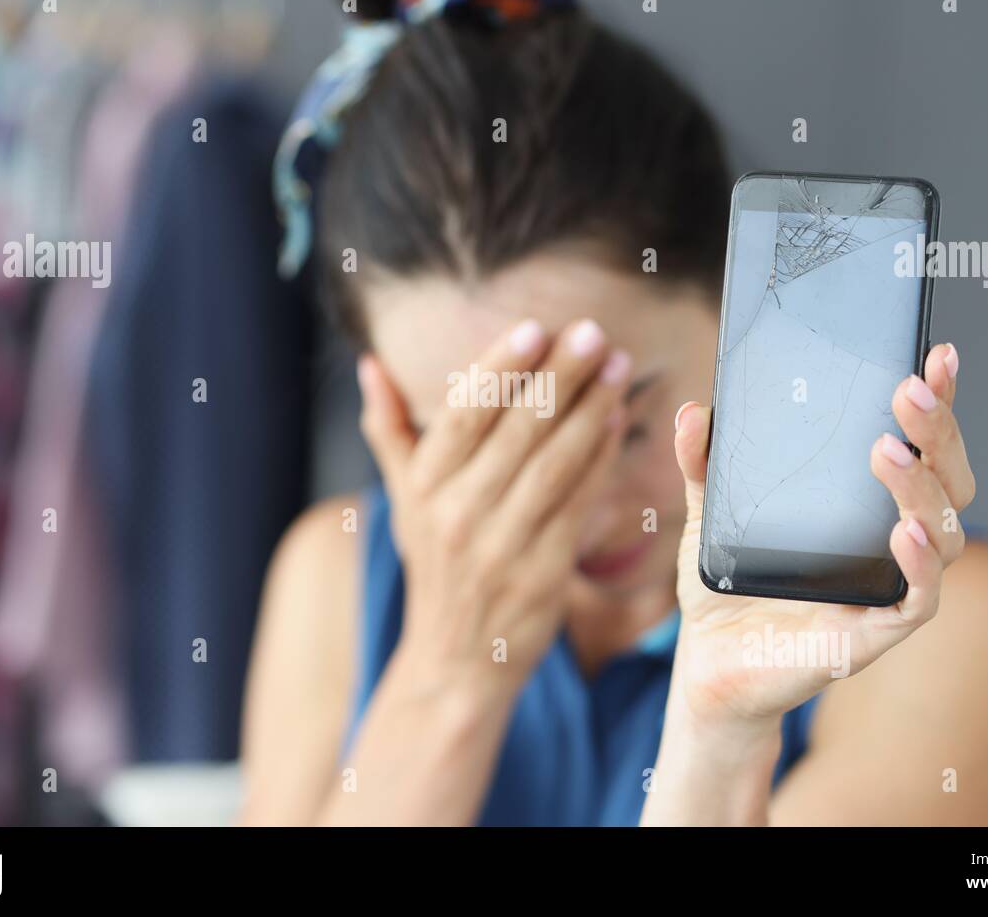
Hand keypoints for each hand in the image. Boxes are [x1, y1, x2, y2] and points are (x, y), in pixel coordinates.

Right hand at [357, 318, 631, 697]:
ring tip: (618, 368)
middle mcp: (456, 513)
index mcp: (423, 487)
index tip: (535, 329)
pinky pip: (577, 504)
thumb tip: (369, 364)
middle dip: (559, 376)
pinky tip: (617, 422)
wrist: (455, 658)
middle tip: (595, 334)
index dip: (499, 368)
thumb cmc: (435, 564)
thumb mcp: (404, 499)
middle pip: (515, 430)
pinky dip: (600, 460)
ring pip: (553, 464)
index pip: (463, 413)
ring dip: (590, 411)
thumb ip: (389, 429)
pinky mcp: (542, 573)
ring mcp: (500, 546)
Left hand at [669, 343, 975, 725]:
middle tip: (907, 391)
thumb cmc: (725, 588)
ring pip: (945, 533)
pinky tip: (905, 532)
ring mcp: (888, 586)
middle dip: (938, 432)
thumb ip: (703, 465)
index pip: (918, 446)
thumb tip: (693, 412)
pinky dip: (921, 565)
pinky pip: (919, 599)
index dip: (936, 403)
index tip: (933, 356)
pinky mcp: (874, 633)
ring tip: (888, 451)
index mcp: (863, 505)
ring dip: (923, 488)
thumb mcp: (708, 516)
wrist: (708, 663)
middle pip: (948, 480)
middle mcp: (889, 540)